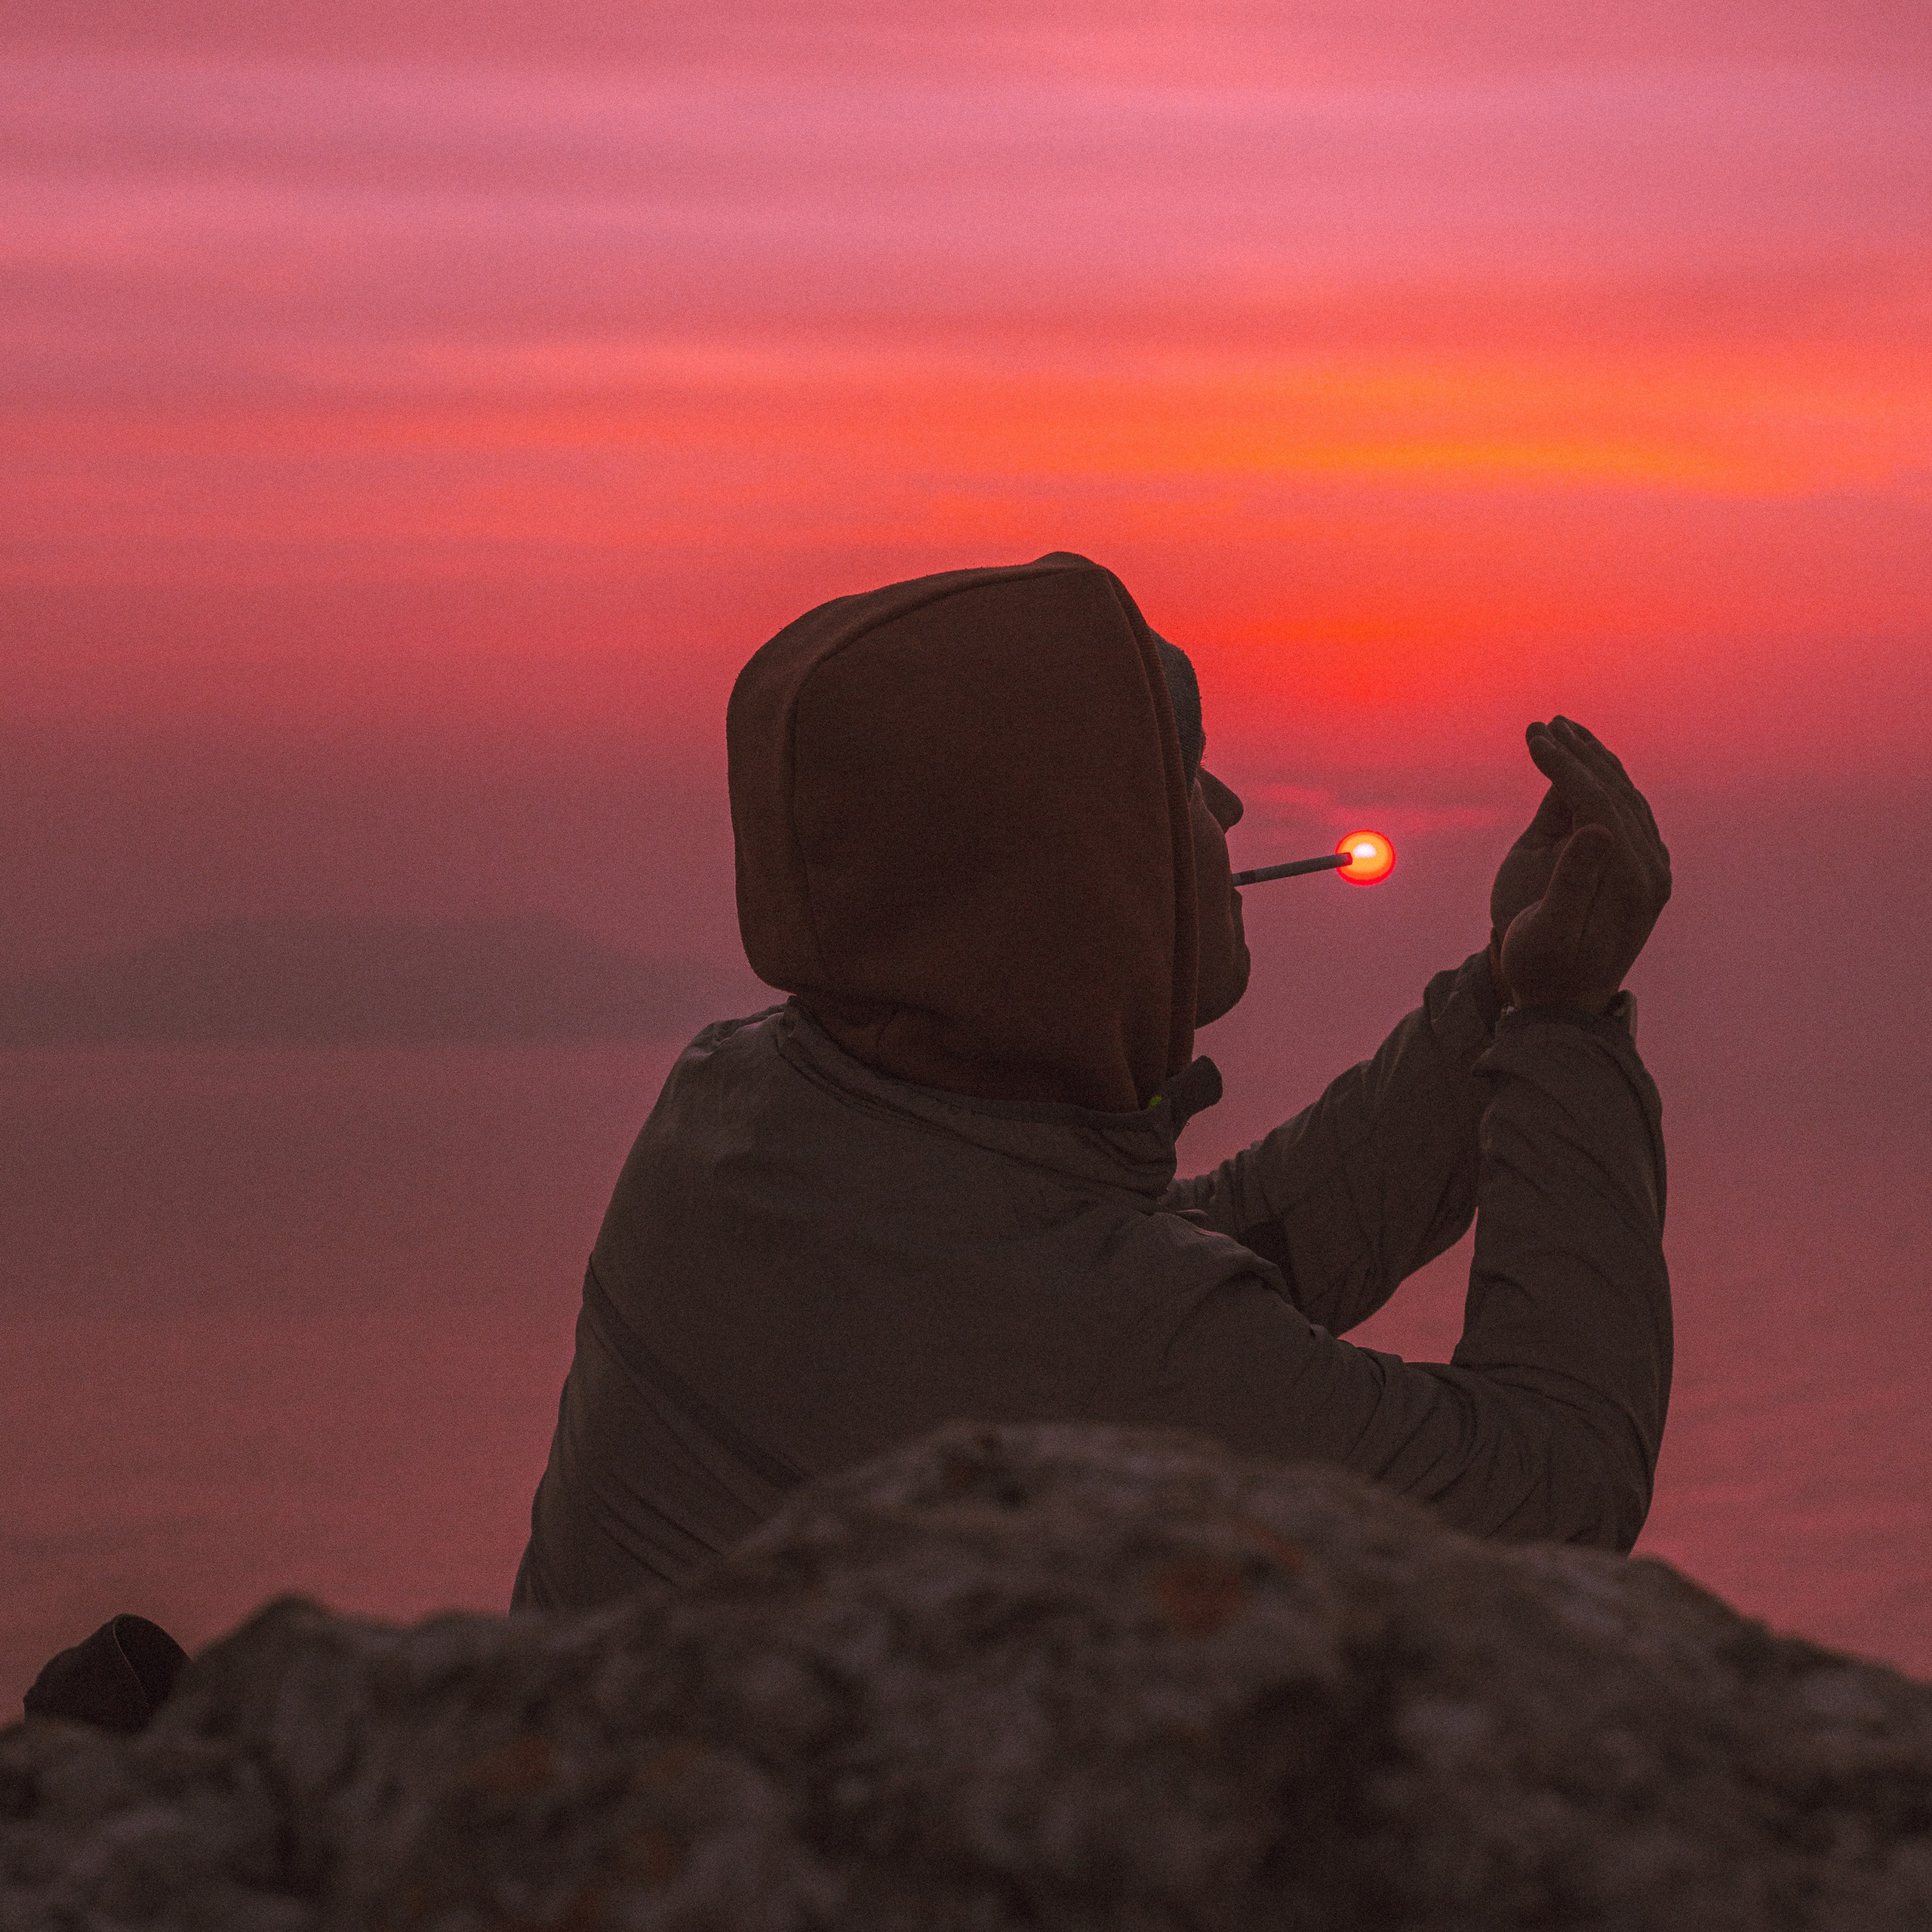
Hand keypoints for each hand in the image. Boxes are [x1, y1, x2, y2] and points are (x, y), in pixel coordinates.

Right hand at [1488, 717, 1670, 1012]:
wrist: (1565, 1005)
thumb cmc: (1543, 969)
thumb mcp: (1548, 932)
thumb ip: (1573, 881)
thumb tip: (1598, 828)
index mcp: (1632, 882)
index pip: (1600, 804)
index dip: (1564, 766)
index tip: (1532, 738)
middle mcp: (1653, 869)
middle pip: (1617, 792)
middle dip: (1578, 754)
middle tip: (1541, 724)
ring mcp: (1651, 867)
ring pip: (1625, 796)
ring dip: (1593, 761)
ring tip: (1559, 731)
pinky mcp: (1641, 868)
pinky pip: (1625, 811)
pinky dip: (1602, 782)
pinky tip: (1581, 765)